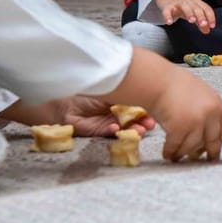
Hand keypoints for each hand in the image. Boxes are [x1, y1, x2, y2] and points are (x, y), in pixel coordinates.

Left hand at [0, 96, 155, 137]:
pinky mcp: (99, 132)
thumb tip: (144, 93)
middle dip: (144, 123)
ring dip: (134, 130)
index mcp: (125, 100)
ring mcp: (110, 122)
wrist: (65, 98)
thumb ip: (126, 94)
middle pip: (137, 120)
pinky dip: (114, 131)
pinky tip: (116, 127)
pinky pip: (110, 134)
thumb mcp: (113, 88)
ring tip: (139, 130)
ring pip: (126, 129)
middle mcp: (119, 112)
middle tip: (149, 124)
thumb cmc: (88, 89)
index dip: (149, 111)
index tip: (156, 113)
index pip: (141, 107)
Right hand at [148, 69, 221, 161]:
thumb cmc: (176, 86)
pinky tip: (167, 155)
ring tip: (178, 157)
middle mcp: (211, 114)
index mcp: (218, 105)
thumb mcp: (201, 96)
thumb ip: (207, 113)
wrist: (159, 81)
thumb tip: (204, 138)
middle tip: (208, 162)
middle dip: (211, 154)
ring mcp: (197, 121)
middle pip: (213, 141)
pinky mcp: (181, 128)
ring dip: (185, 154)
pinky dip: (171, 152)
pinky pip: (177, 146)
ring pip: (193, 146)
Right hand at [154, 0, 214, 33]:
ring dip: (189, 13)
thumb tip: (207, 30)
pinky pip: (167, 11)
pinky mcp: (167, 6)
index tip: (212, 26)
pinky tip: (169, 22)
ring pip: (184, 6)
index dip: (210, 17)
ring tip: (191, 21)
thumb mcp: (193, 13)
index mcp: (197, 3)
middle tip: (203, 24)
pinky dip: (168, 16)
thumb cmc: (184, 7)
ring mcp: (177, 3)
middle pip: (196, 7)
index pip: (206, 8)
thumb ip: (200, 22)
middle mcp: (188, 1)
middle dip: (201, 16)